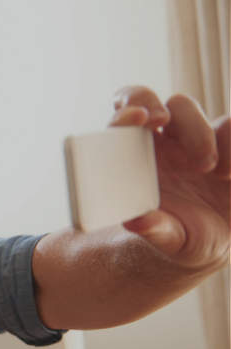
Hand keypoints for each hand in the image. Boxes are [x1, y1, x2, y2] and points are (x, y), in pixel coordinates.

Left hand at [110, 87, 229, 271]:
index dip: (132, 104)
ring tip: (213, 173)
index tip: (141, 117)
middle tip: (171, 131)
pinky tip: (228, 176)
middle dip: (178, 117)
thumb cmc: (182, 238)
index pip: (128, 115)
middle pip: (170, 106)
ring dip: (204, 137)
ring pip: (200, 112)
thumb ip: (153, 229)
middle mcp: (169, 143)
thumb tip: (136, 221)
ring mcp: (201, 141)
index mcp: (141, 157)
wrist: (217, 244)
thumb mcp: (169, 240)